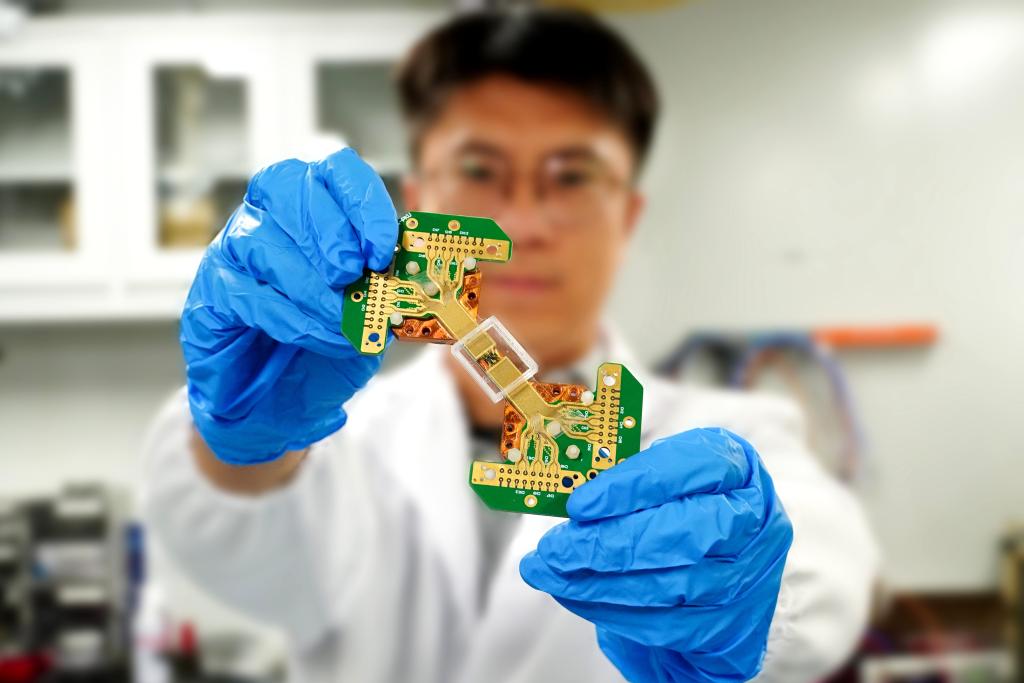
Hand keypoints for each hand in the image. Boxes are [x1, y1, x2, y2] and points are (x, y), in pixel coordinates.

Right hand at [181, 148, 396, 464]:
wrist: (280, 404)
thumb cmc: (325, 347)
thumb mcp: (373, 311)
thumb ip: (391, 282)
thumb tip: (419, 262)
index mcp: (313, 208)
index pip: (334, 171)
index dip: (362, 200)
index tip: (383, 247)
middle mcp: (266, 217)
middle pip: (287, 186)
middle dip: (330, 232)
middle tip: (356, 275)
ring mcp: (231, 251)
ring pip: (262, 241)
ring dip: (312, 285)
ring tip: (344, 321)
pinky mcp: (209, 294)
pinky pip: (244, 293)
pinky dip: (290, 317)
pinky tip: (317, 336)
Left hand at [520, 428, 792, 681]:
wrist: (728, 567)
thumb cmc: (687, 508)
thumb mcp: (666, 477)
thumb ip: (628, 483)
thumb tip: (572, 506)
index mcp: (735, 467)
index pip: (686, 470)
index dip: (629, 488)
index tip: (580, 505)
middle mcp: (752, 519)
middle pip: (680, 534)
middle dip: (606, 544)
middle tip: (555, 549)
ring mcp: (747, 576)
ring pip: (668, 585)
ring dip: (598, 583)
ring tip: (553, 574)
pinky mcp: (731, 623)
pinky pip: (666, 623)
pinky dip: (613, 612)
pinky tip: (579, 597)